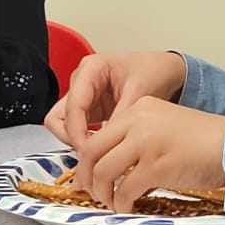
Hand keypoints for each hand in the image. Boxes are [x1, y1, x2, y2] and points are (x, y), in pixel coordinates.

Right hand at [42, 51, 187, 148]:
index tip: (88, 151)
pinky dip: (86, 143)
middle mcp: (81, 82)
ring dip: (77, 142)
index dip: (77, 131)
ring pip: (64, 126)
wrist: (165, 71)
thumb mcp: (141, 91)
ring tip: (100, 153)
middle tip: (92, 155)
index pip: (73, 105)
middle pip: (58, 117)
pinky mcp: (90, 111)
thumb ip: (122, 115)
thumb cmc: (154, 70)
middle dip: (72, 138)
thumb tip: (107, 143)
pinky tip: (104, 151)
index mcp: (91, 69)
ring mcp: (84, 97)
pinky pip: (78, 130)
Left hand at [71, 96, 224, 211]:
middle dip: (87, 177)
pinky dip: (121, 203)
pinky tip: (127, 207)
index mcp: (140, 108)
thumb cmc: (204, 141)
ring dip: (102, 192)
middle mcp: (139, 121)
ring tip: (110, 202)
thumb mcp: (164, 127)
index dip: (87, 160)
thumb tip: (112, 165)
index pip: (99, 135)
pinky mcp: (157, 166)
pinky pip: (125, 189)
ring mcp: (147, 143)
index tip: (88, 175)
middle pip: (93, 151)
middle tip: (92, 192)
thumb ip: (137, 138)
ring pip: (103, 171)